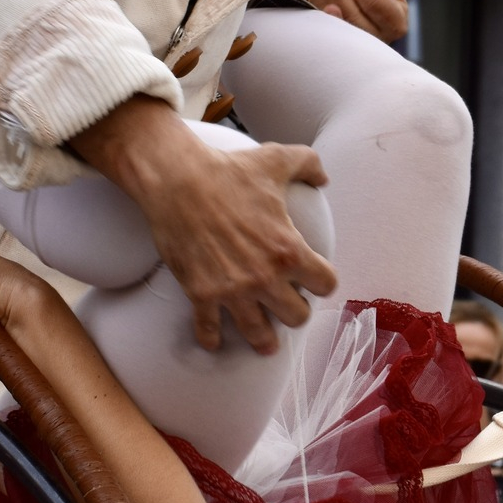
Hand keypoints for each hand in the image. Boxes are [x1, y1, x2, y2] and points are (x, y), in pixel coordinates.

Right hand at [71, 98, 337, 353]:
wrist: (177, 180)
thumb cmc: (228, 170)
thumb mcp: (276, 160)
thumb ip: (308, 164)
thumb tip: (323, 177)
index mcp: (289, 250)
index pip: (325, 284)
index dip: (323, 282)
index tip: (317, 281)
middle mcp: (264, 278)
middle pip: (297, 316)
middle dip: (296, 312)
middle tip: (289, 306)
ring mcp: (232, 290)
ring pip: (259, 335)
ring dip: (264, 339)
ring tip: (266, 343)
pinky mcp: (201, 294)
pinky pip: (209, 330)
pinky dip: (211, 338)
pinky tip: (214, 342)